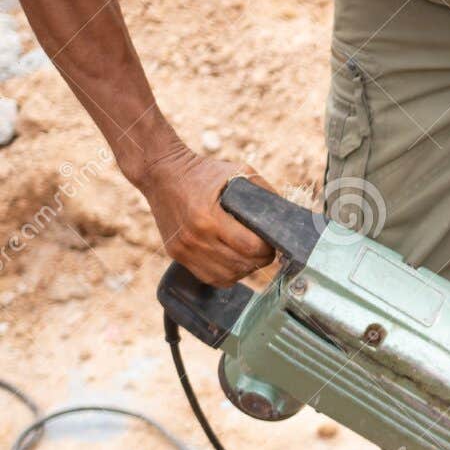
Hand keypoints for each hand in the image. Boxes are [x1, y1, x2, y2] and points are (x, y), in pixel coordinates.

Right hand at [139, 148, 275, 285]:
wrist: (161, 173)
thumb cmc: (203, 172)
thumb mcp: (238, 172)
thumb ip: (264, 193)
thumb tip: (289, 217)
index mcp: (209, 217)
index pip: (249, 247)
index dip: (267, 249)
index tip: (272, 242)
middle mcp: (195, 237)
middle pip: (241, 265)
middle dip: (260, 260)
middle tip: (266, 250)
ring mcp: (184, 249)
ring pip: (227, 276)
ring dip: (245, 269)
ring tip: (250, 255)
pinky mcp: (177, 254)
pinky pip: (210, 278)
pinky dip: (227, 274)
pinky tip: (233, 261)